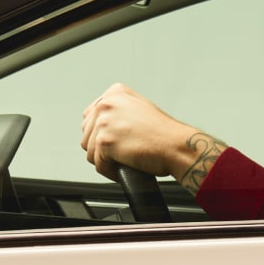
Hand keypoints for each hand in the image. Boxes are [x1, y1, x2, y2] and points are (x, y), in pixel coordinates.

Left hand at [80, 83, 199, 181]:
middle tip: (121, 153)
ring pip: (90, 151)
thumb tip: (100, 125)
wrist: (176, 145)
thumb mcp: (139, 108)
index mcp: (115, 93)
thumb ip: (118, 111)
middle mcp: (107, 103)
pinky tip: (126, 167)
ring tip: (124, 160)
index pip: (90, 117)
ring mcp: (104, 122)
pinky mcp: (105, 141)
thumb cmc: (163, 133)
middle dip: (101, 148)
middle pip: (87, 134)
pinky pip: (99, 165)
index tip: (115, 141)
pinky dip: (111, 172)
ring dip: (105, 161)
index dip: (101, 133)